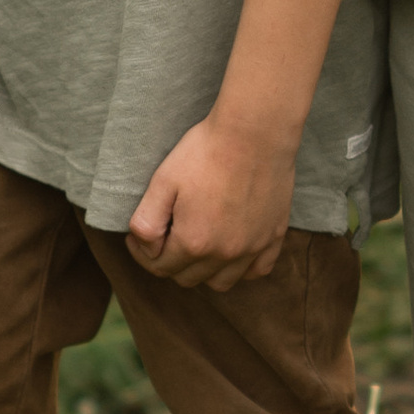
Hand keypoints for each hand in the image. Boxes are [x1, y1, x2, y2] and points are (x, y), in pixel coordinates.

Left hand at [126, 115, 295, 289]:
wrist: (255, 131)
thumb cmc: (206, 152)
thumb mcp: (163, 182)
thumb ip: (146, 222)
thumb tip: (145, 247)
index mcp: (194, 242)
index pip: (159, 267)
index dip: (142, 252)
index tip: (138, 236)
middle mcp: (224, 254)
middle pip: (187, 278)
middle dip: (170, 261)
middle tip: (165, 234)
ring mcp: (253, 247)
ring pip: (221, 282)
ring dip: (203, 271)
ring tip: (197, 244)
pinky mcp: (274, 236)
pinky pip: (257, 270)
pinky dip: (242, 268)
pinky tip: (231, 250)